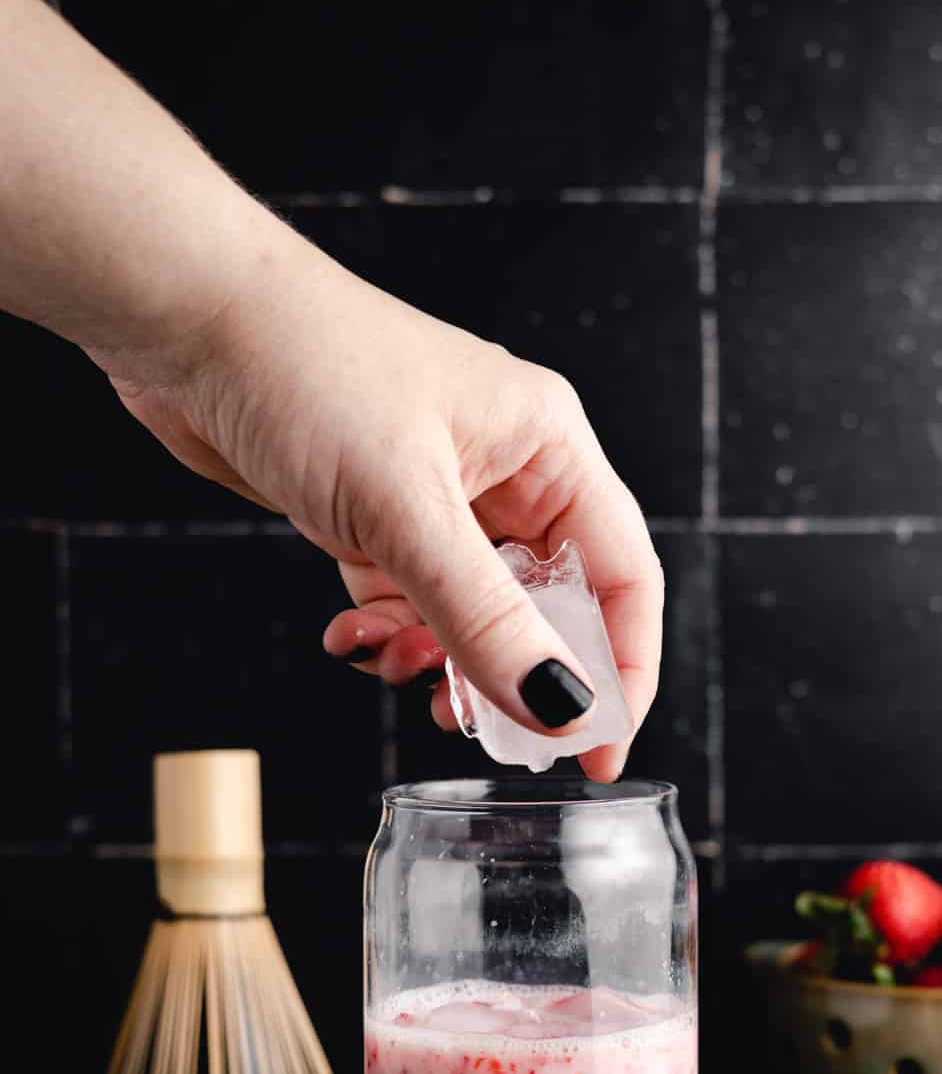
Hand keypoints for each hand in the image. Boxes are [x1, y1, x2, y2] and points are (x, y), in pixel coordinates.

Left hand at [104, 216, 663, 781]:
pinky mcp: (376, 516)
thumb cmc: (308, 371)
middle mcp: (506, 472)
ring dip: (437, 659)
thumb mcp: (407, 511)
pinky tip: (348, 636)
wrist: (187, 321)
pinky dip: (386, 635)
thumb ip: (486, 620)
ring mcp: (439, 497)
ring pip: (472, 615)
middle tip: (475, 725)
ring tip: (392, 667)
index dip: (622, 670)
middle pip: (548, 606)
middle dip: (512, 672)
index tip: (599, 751)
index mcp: (549, 447)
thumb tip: (560, 708)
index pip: (622, 578)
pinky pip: (408, 602)